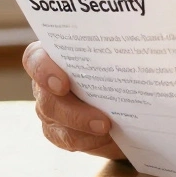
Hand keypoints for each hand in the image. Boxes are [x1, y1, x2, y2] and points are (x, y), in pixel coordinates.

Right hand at [22, 41, 125, 159]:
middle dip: (74, 111)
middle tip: (102, 120)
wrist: (131, 97)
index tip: (63, 83)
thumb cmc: (122, 66)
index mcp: (55, 55)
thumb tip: (140, 36)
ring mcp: (50, 108)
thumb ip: (120, 49)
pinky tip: (106, 138)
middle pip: (46, 98)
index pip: (35, 59)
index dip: (43, 70)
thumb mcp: (122, 54)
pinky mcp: (59, 131)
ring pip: (55, 122)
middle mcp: (46, 82)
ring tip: (108, 128)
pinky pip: (67, 139)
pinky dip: (87, 140)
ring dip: (82, 127)